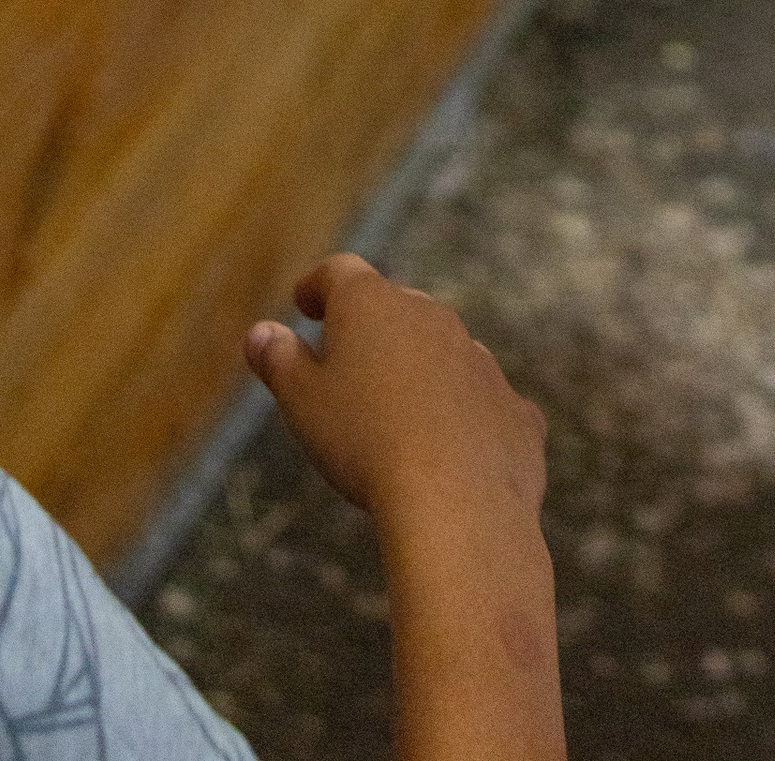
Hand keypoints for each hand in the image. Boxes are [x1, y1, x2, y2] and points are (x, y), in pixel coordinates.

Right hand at [246, 257, 545, 544]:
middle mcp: (432, 316)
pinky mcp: (514, 409)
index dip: (318, 286)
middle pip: (396, 307)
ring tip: (398, 407)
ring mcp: (479, 360)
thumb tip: (260, 332)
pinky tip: (453, 450)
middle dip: (372, 326)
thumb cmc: (364, 444)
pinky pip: (484, 404)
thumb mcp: (303, 404)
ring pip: (444, 352)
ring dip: (421, 369)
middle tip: (348, 354)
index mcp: (373, 305)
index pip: (340, 274)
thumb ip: (279, 362)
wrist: (457, 500)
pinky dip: (465, 417)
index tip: (303, 301)